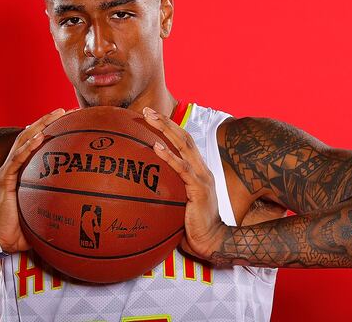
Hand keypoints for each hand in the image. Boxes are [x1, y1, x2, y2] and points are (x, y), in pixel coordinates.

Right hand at [0, 108, 67, 253]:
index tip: (74, 119)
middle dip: (50, 120)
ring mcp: (9, 170)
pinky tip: (38, 137)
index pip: (41, 142)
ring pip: (25, 141)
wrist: (4, 239)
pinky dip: (27, 147)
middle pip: (33, 135)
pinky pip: (17, 159)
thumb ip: (63, 202)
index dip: (55, 129)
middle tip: (68, 109)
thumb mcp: (48, 210)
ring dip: (40, 125)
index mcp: (27, 169)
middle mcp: (18, 165)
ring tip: (55, 114)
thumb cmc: (26, 226)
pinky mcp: (4, 179)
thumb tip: (91, 204)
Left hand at [142, 106, 227, 259]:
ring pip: (183, 145)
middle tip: (146, 111)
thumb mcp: (177, 204)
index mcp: (197, 170)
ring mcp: (202, 177)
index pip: (183, 142)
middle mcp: (201, 169)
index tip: (151, 118)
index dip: (168, 127)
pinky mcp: (199, 188)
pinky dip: (168, 156)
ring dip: (165, 129)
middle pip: (183, 137)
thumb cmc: (191, 226)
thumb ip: (166, 191)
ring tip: (149, 119)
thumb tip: (140, 189)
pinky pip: (182, 168)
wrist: (210, 241)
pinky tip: (156, 147)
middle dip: (165, 121)